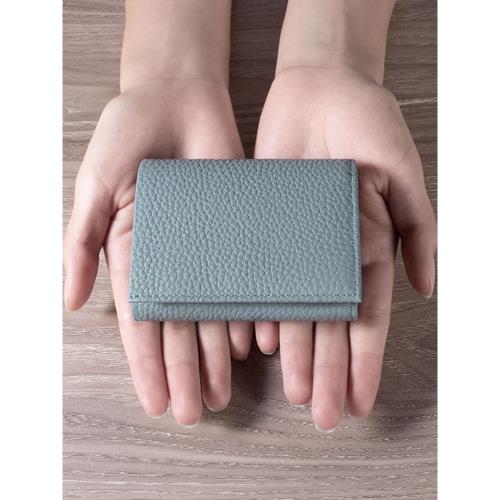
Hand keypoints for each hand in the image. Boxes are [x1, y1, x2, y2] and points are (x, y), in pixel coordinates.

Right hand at [64, 79, 252, 425]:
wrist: (176, 95)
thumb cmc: (128, 132)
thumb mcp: (95, 184)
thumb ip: (82, 242)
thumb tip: (72, 302)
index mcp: (134, 253)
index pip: (140, 322)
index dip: (146, 364)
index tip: (154, 403)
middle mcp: (173, 259)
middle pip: (179, 327)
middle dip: (185, 370)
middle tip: (195, 412)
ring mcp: (208, 248)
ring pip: (214, 312)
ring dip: (217, 355)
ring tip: (223, 393)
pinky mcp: (239, 231)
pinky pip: (246, 279)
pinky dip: (250, 311)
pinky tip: (254, 345)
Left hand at [254, 65, 435, 430]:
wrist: (318, 86)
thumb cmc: (366, 120)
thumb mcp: (404, 169)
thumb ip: (418, 226)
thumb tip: (427, 286)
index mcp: (367, 245)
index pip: (367, 315)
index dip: (364, 359)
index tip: (360, 399)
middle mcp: (329, 254)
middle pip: (329, 323)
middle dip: (328, 369)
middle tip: (322, 414)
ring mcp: (293, 245)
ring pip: (293, 308)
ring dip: (295, 352)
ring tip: (294, 392)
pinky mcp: (261, 230)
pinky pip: (258, 278)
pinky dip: (259, 310)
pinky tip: (259, 344)